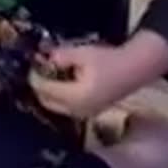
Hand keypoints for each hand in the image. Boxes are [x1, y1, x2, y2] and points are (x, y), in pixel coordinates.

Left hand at [31, 32, 167, 117]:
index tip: (31, 65)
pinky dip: (60, 95)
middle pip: (47, 102)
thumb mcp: (83, 54)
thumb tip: (43, 57)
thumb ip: (60, 57)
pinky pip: (66, 106)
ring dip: (49, 91)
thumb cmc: (111, 60)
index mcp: (75, 97)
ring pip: (56, 105)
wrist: (136, 69)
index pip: (45, 90)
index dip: (35, 77)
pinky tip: (61, 81)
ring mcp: (83, 114)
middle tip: (38, 69)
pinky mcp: (88, 113)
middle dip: (40, 86)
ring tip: (49, 74)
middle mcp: (76, 111)